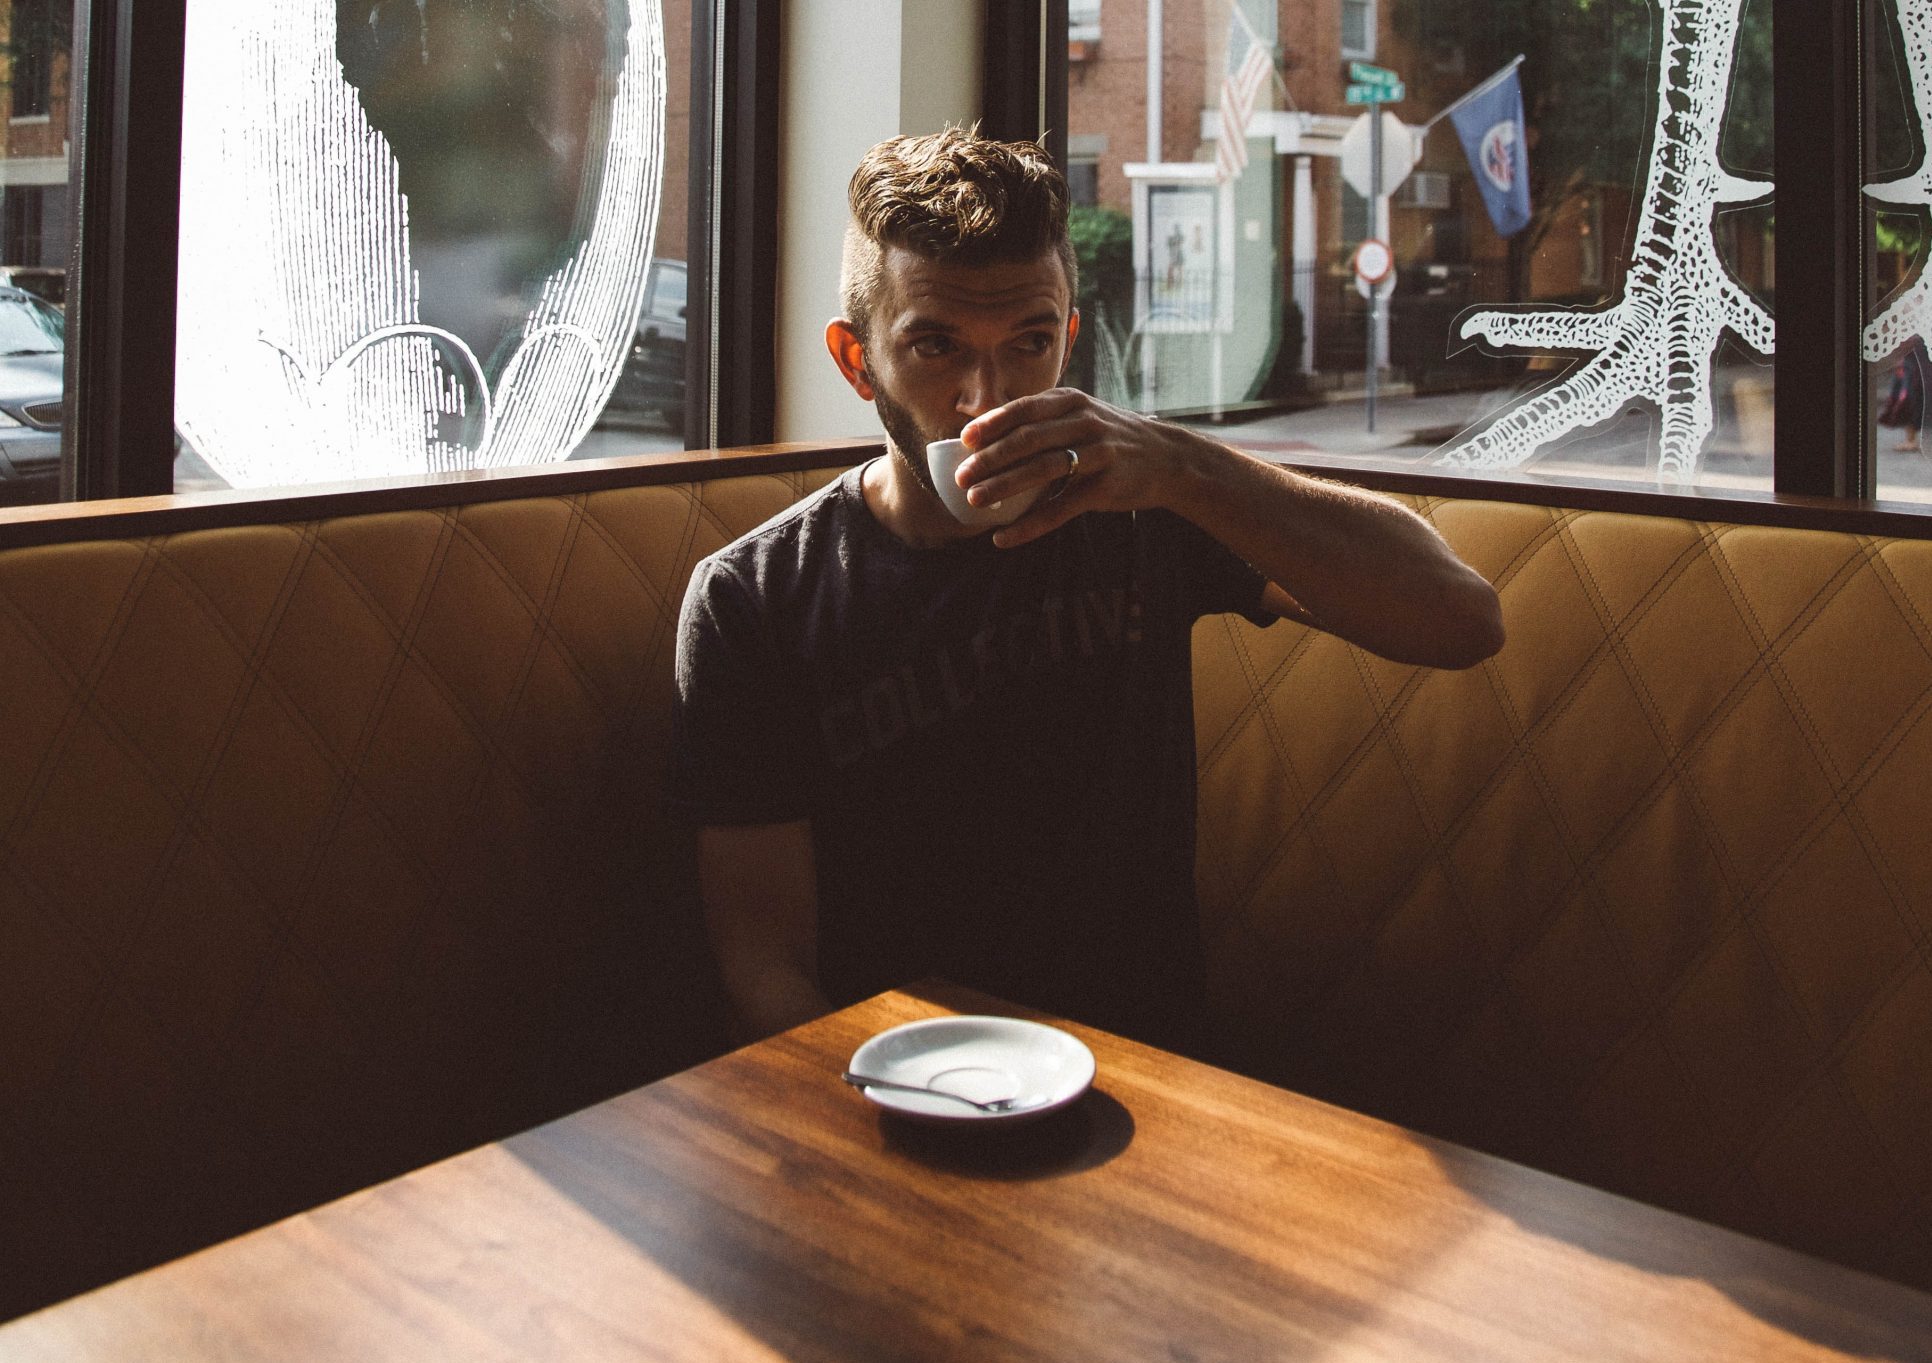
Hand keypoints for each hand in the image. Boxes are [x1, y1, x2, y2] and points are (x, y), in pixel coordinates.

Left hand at [955, 388, 1194, 547]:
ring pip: (1043, 470)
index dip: (992, 423)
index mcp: (1071, 401)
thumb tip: (982, 434)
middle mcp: (1084, 422)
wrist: (1166, 457)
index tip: (964, 440)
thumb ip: (1042, 419)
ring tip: (976, 500)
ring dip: (1005, 486)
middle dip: (991, 458)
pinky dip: (1030, 525)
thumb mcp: (1080, 414)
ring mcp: (1098, 453)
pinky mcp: (1106, 486)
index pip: (1024, 408)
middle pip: (1029, 439)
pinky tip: (1005, 538)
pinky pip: (1061, 508)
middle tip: (962, 477)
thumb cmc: (1109, 437)